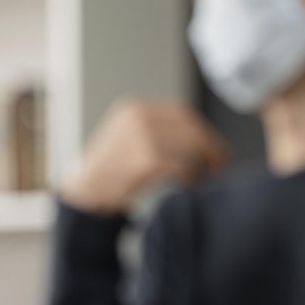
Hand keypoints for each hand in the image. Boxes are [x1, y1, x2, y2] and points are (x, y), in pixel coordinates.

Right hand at [60, 99, 228, 213]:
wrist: (84, 194)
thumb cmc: (110, 173)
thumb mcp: (128, 140)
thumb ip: (156, 133)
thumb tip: (199, 140)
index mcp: (134, 110)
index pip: (182, 113)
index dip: (204, 131)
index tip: (217, 149)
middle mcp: (137, 118)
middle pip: (190, 128)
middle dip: (210, 147)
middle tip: (220, 165)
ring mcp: (140, 138)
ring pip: (188, 148)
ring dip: (202, 165)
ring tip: (205, 178)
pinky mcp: (144, 160)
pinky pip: (180, 166)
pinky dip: (190, 178)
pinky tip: (189, 187)